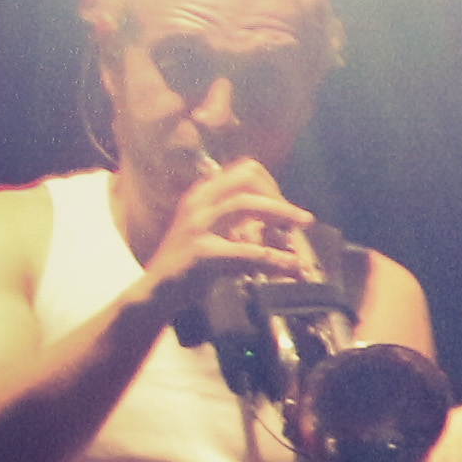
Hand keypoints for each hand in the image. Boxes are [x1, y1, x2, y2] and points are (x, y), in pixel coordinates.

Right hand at [134, 158, 317, 334]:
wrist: (157, 291)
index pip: (244, 170)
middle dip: (278, 196)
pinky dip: (276, 257)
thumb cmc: (189, 261)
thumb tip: (277, 209)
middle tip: (301, 218)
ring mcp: (198, 225)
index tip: (286, 204)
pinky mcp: (203, 253)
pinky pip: (248, 251)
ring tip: (303, 227)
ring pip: (246, 205)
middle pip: (247, 179)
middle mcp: (198, 203)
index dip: (271, 184)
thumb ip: (234, 214)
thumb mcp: (208, 227)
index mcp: (202, 194)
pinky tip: (293, 265)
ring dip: (281, 214)